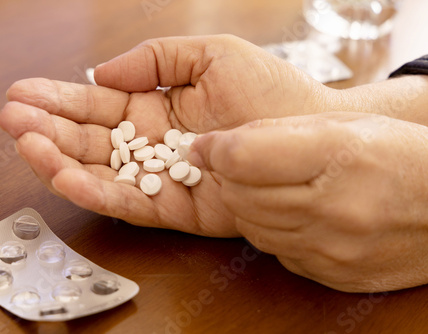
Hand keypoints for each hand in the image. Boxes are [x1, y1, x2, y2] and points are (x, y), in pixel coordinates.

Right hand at [0, 35, 327, 236]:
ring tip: (27, 145)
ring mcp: (160, 177)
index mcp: (154, 106)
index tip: (21, 93)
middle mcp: (151, 144)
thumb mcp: (210, 55)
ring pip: (100, 173)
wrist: (309, 132)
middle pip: (88, 140)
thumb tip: (101, 70)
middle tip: (11, 119)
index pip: (96, 104)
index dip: (58, 99)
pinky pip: (129, 202)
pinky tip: (66, 177)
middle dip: (48, 129)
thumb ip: (155, 59)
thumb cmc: (268, 91)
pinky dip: (96, 192)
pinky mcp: (176, 208)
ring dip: (59, 160)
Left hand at [187, 112, 427, 291]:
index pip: (242, 158)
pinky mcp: (331, 274)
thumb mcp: (344, 124)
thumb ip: (274, 131)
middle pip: (240, 197)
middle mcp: (334, 209)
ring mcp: (332, 249)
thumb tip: (217, 145)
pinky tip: (295, 213)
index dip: (215, 149)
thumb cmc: (398, 154)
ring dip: (249, 204)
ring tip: (273, 186)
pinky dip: (273, 230)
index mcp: (337, 156)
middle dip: (230, 177)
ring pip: (252, 227)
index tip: (207, 144)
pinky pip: (276, 251)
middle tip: (241, 163)